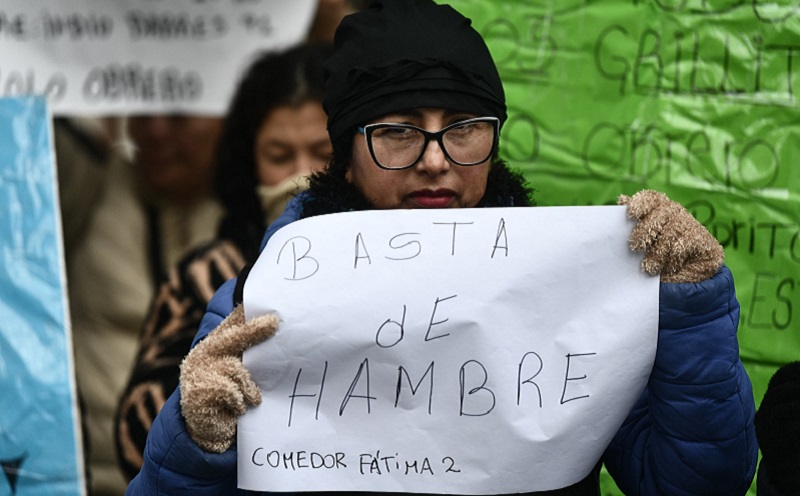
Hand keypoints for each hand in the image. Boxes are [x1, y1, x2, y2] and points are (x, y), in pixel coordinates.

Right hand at [179, 305, 278, 452]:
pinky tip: (239, 408)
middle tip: (274, 322)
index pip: (234, 323)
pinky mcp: (198, 393)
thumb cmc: (229, 394)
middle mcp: (205, 352)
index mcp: (216, 344)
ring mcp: (199, 371)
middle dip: (254, 330)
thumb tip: (277, 328)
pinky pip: (229, 391)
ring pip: (235, 369)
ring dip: (249, 387)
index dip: (249, 313)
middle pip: (233, 336)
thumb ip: (251, 352)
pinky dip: (238, 400)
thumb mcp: (240, 371)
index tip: (270, 305)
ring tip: (253, 398)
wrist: (205, 428)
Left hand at [618, 190, 723, 282]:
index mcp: (655, 209)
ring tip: (649, 268)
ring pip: (672, 231)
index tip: (631, 213)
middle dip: (645, 231)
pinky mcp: (703, 239)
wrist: (684, 280)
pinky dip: (673, 259)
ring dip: (658, 252)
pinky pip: (684, 245)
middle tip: (635, 248)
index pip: (649, 198)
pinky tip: (669, 268)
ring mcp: (689, 224)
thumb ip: (632, 226)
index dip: (640, 203)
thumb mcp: (641, 244)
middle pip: (659, 214)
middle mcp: (673, 212)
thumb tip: (622, 200)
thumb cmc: (655, 258)